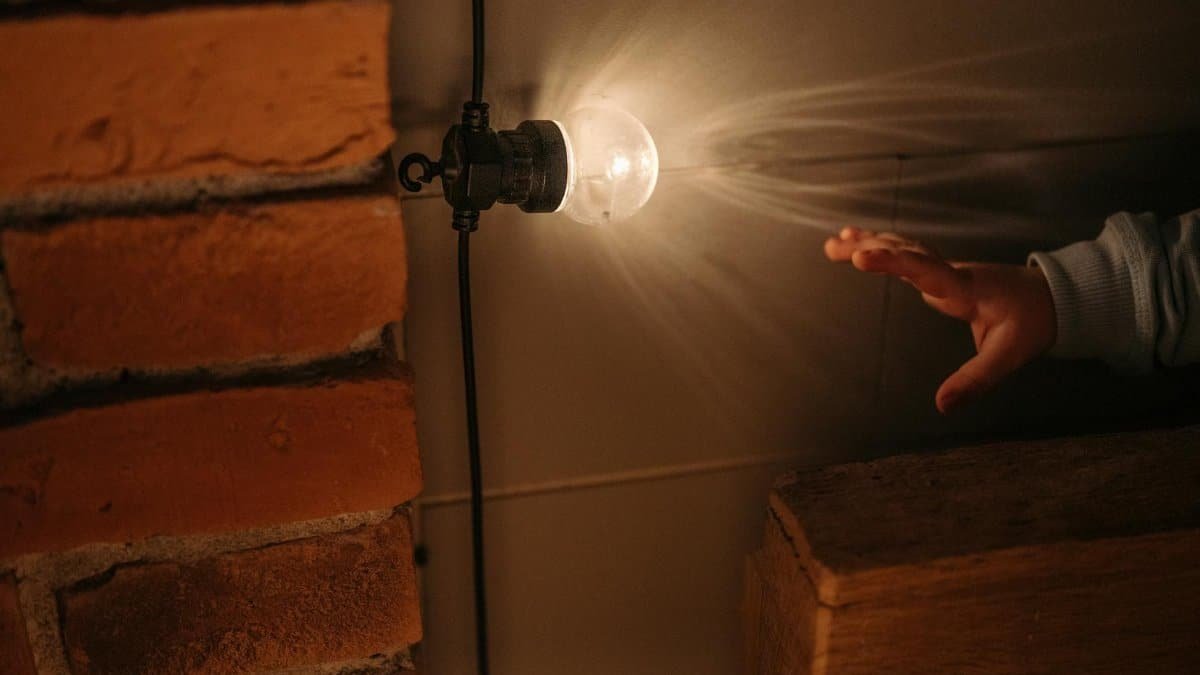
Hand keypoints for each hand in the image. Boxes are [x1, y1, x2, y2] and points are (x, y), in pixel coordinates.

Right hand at [824, 227, 1055, 413]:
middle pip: (906, 251)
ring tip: (833, 244)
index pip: (925, 269)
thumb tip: (942, 406)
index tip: (862, 256)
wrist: (1055, 298)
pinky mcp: (943, 272)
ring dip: (869, 243)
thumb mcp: (1008, 356)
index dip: (893, 261)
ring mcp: (947, 269)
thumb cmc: (1033, 323)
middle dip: (869, 248)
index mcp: (965, 288)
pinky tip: (861, 244)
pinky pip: (908, 255)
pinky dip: (882, 247)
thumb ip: (974, 380)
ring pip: (904, 248)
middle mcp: (951, 272)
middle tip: (833, 249)